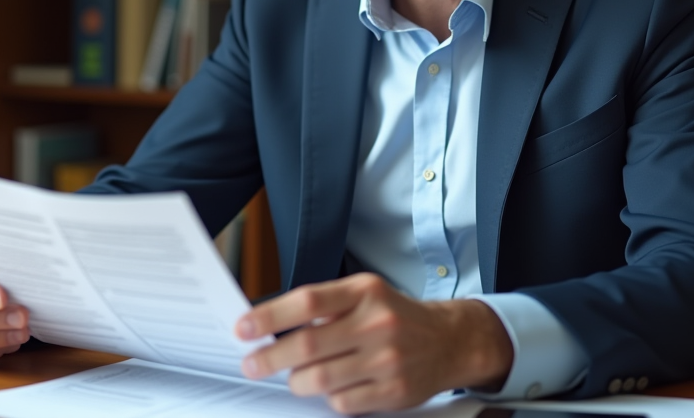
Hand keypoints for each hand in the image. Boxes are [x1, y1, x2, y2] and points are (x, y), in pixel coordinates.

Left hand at [235, 273, 512, 413]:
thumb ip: (325, 305)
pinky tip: (332, 386)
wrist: (449, 341)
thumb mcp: (365, 294)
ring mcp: (387, 359)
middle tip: (251, 364)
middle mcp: (377, 322)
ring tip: (292, 377)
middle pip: (308, 344)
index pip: (308, 301)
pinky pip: (342, 402)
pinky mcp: (393, 391)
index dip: (270, 316)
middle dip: (270, 358)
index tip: (243, 328)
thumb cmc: (394, 316)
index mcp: (364, 292)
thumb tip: (269, 322)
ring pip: (319, 379)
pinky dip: (328, 397)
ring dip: (295, 381)